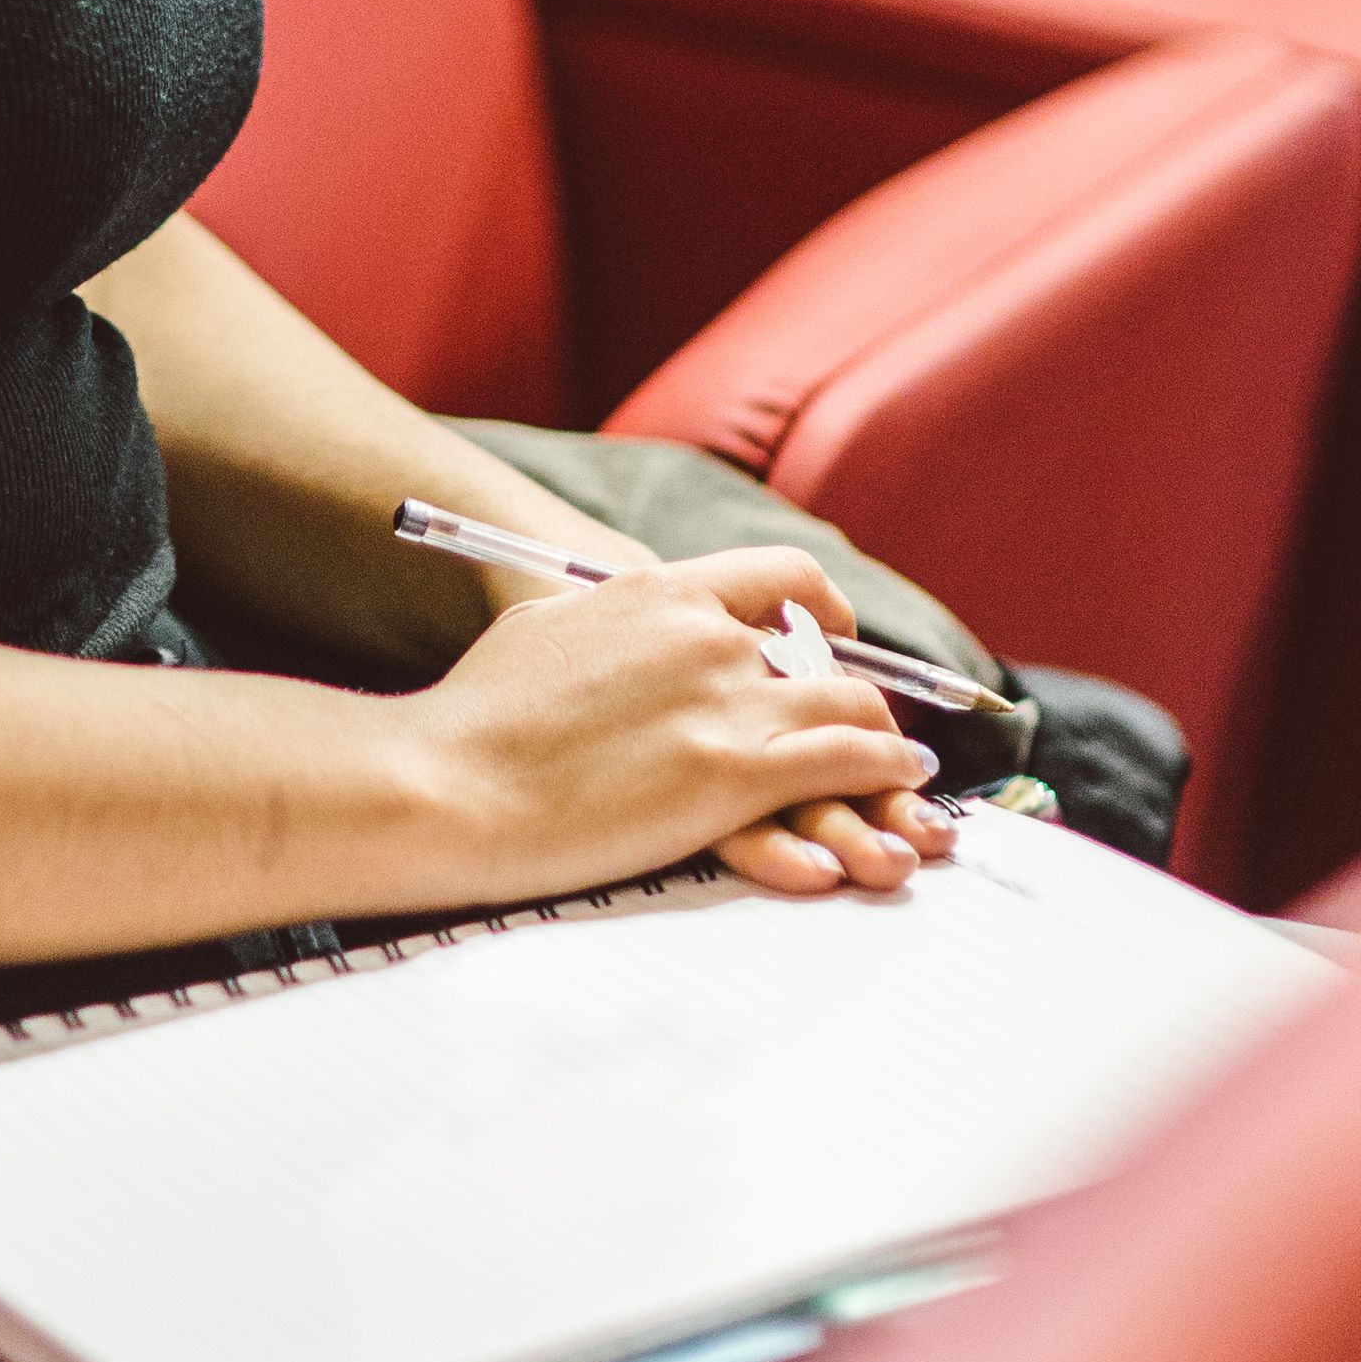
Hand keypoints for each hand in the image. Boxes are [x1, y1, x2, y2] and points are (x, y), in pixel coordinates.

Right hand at [412, 544, 943, 908]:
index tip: (832, 634)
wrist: (451, 783)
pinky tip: (900, 784)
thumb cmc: (476, 718)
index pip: (775, 578)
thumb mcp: (543, 631)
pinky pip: (845, 763)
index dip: (819, 609)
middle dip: (854, 692)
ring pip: (849, 708)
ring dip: (886, 740)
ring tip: (909, 763)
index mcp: (658, 591)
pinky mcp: (734, 775)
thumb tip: (619, 629)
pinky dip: (885, 772)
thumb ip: (604, 624)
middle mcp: (706, 635)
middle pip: (820, 655)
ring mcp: (725, 703)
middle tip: (872, 721)